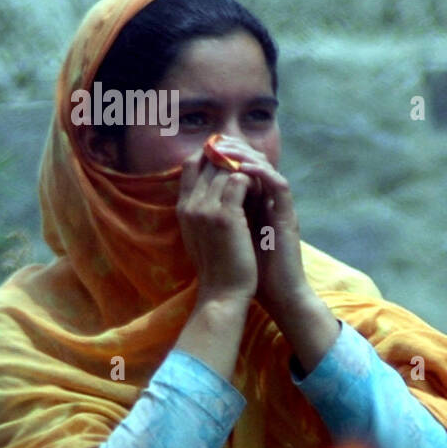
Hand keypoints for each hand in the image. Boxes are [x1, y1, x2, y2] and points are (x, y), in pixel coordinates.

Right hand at [177, 149, 257, 304]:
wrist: (223, 294)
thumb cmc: (219, 266)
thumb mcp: (202, 234)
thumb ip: (204, 209)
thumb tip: (218, 186)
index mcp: (182, 208)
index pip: (191, 164)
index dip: (211, 153)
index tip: (233, 154)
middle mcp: (190, 204)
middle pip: (208, 161)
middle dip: (232, 156)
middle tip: (253, 160)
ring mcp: (206, 209)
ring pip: (225, 168)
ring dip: (246, 167)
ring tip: (261, 175)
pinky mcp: (226, 216)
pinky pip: (239, 180)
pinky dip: (254, 178)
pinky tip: (264, 188)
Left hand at [202, 136, 312, 320]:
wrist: (275, 295)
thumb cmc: (248, 271)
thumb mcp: (223, 237)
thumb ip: (215, 216)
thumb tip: (192, 201)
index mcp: (251, 204)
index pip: (238, 168)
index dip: (222, 155)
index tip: (202, 147)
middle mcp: (266, 201)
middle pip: (254, 161)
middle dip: (233, 148)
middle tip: (215, 140)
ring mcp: (278, 207)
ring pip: (267, 168)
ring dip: (245, 155)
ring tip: (225, 149)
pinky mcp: (287, 215)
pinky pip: (278, 184)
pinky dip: (260, 173)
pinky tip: (240, 169)